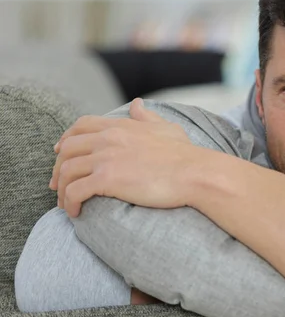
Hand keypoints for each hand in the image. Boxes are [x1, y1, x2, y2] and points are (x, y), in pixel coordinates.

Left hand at [50, 98, 195, 217]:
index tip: (60, 154)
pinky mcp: (108, 179)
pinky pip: (75, 191)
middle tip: (58, 185)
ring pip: (66, 171)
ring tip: (66, 204)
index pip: (80, 126)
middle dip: (57, 168)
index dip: (65, 139)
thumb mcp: (167, 128)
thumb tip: (136, 105)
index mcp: (121, 126)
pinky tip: (75, 212)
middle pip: (67, 149)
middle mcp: (108, 138)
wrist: (195, 173)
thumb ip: (147, 117)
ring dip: (61, 189)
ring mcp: (106, 158)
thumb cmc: (186, 155)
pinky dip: (69, 203)